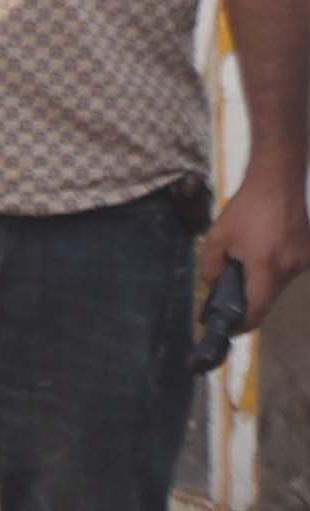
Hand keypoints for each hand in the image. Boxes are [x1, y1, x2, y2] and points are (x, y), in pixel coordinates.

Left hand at [226, 172, 306, 320]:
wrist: (277, 182)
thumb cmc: (246, 208)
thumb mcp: (217, 238)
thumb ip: (211, 268)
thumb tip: (213, 286)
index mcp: (266, 266)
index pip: (258, 309)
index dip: (243, 324)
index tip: (230, 328)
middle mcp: (290, 268)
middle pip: (268, 298)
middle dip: (249, 301)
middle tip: (228, 298)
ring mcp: (303, 260)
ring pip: (278, 285)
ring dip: (262, 283)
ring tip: (245, 266)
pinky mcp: (307, 252)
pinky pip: (287, 271)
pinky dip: (273, 270)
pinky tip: (261, 253)